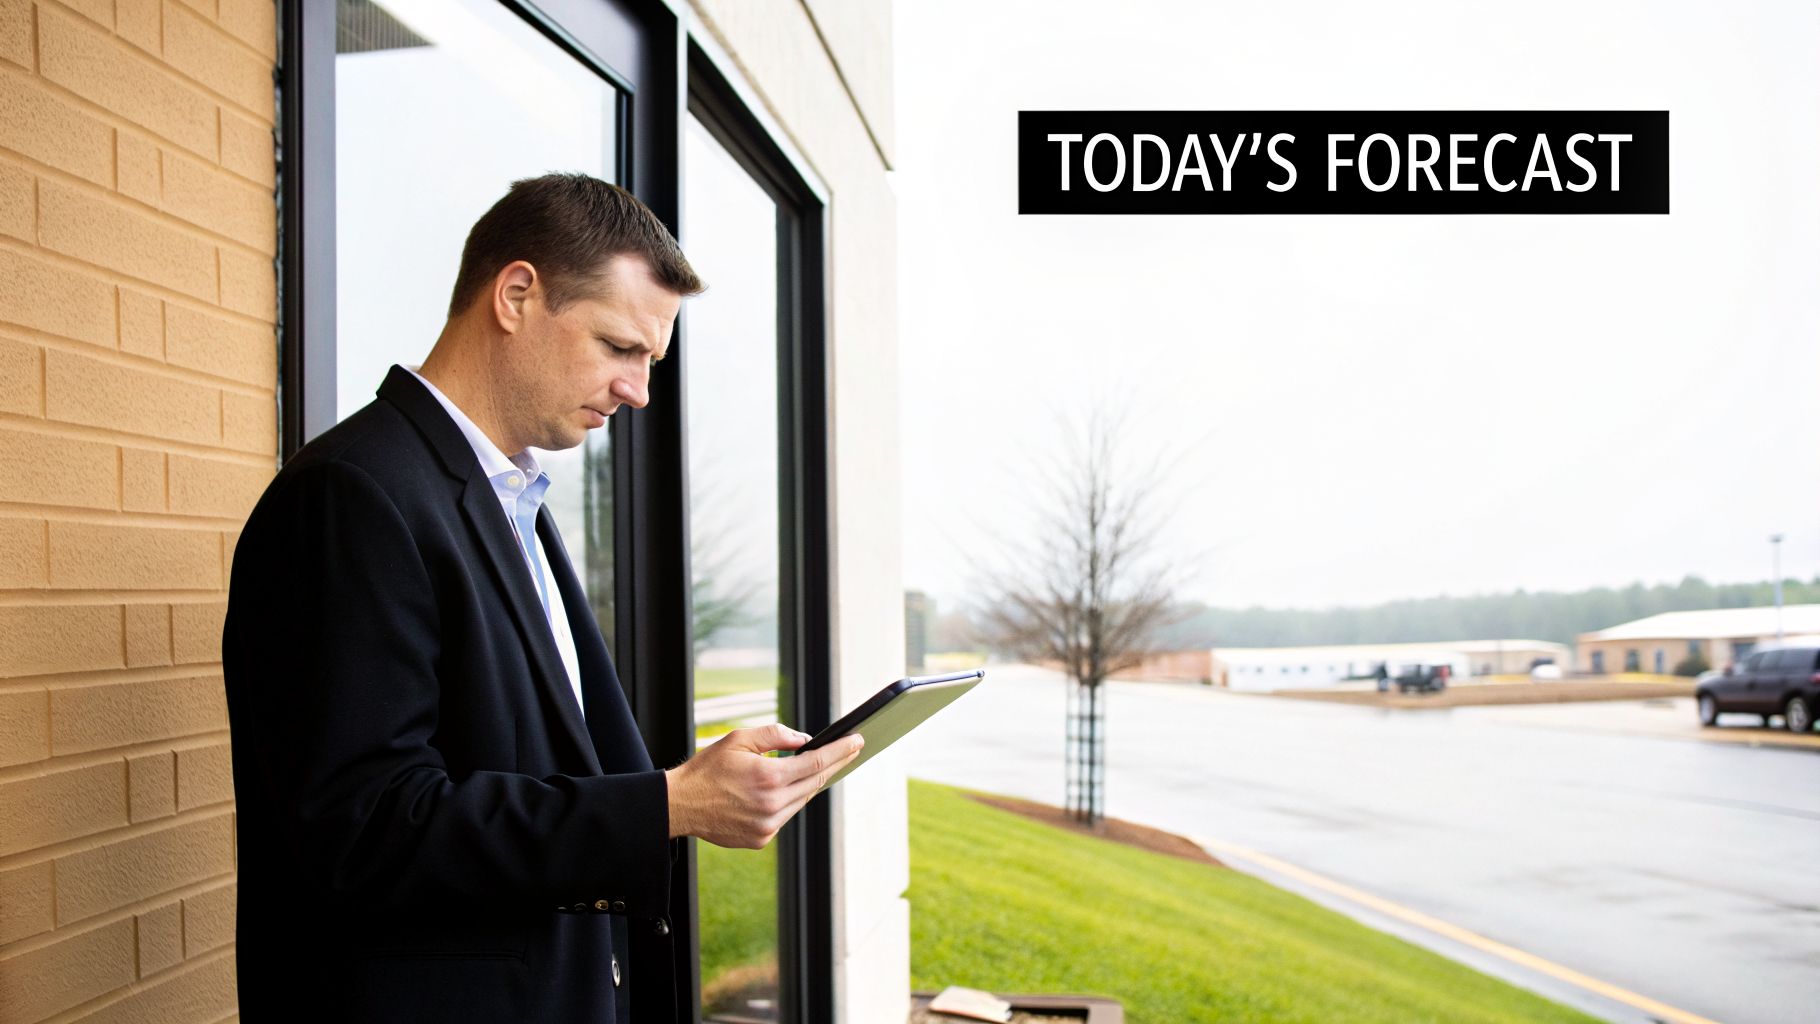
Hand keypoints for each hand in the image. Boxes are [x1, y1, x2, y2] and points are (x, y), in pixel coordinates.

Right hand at [665, 723, 863, 848]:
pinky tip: (787, 790)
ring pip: (802, 800)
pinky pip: (785, 816)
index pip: (816, 762)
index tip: (858, 741)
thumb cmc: (707, 769)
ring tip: (822, 766)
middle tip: (851, 750)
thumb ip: (774, 735)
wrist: (680, 805)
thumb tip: (804, 739)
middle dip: (835, 764)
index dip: (841, 750)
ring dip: (811, 783)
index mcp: (768, 777)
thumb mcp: (738, 739)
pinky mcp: (761, 839)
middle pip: (816, 782)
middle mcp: (772, 805)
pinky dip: (789, 801)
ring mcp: (768, 826)